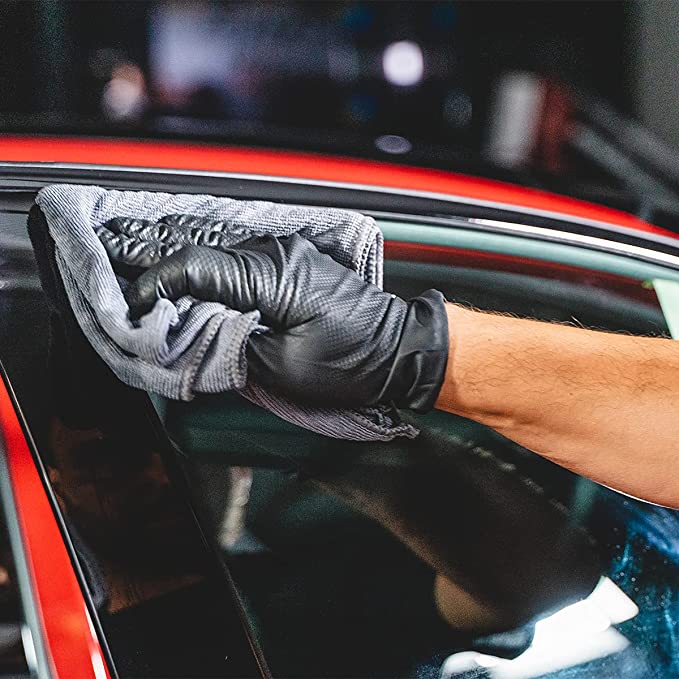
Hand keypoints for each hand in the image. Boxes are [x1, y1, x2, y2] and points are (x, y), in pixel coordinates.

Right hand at [122, 234, 448, 410]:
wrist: (402, 350)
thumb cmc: (353, 363)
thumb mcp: (284, 368)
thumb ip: (230, 347)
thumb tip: (192, 335)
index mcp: (272, 274)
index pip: (194, 268)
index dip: (155, 287)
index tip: (133, 309)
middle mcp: (277, 252)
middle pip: (202, 257)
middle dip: (163, 276)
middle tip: (135, 293)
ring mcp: (287, 254)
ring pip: (218, 258)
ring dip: (187, 276)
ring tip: (159, 291)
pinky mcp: (293, 264)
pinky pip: (240, 265)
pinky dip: (213, 278)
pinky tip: (200, 292)